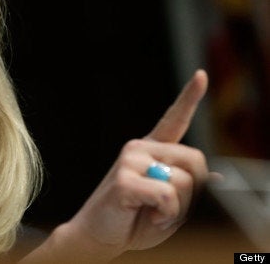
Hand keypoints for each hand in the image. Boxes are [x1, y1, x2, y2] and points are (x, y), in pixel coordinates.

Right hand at [66, 69, 209, 256]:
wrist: (96, 237)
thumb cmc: (132, 220)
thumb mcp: (170, 205)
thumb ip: (190, 188)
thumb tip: (217, 178)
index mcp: (151, 151)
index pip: (173, 119)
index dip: (189, 97)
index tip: (201, 75)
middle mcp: (140, 149)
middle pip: (195, 160)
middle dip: (194, 191)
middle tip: (169, 208)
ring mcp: (130, 161)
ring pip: (183, 181)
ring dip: (177, 208)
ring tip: (153, 213)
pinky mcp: (124, 179)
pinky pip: (167, 195)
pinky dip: (165, 214)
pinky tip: (148, 215)